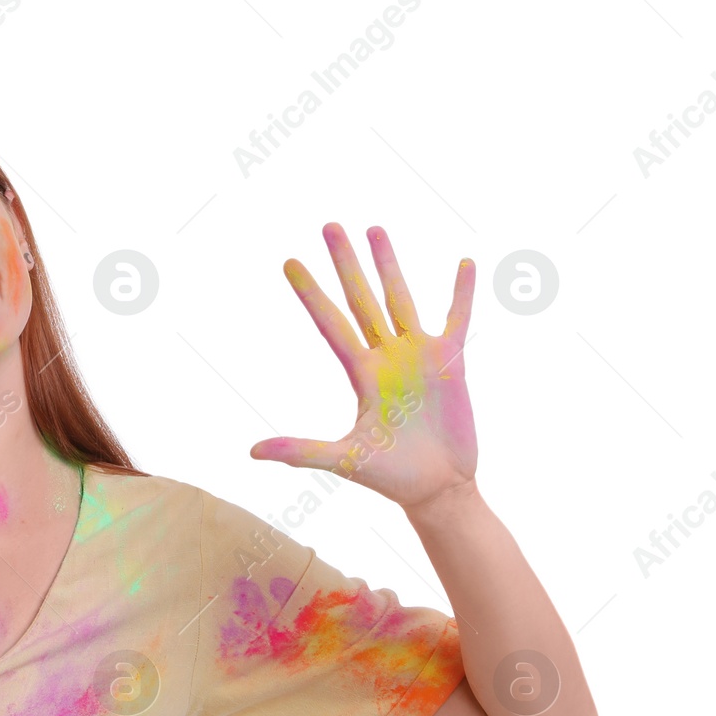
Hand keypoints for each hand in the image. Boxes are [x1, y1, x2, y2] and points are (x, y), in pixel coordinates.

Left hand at [249, 222, 477, 509]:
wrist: (437, 489)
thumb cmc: (391, 476)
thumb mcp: (343, 459)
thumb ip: (300, 450)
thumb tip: (251, 451)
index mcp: (360, 373)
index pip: (330, 322)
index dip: (310, 293)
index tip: (289, 262)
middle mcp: (385, 357)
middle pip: (360, 299)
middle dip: (345, 263)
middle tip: (329, 225)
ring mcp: (418, 356)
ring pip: (399, 299)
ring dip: (388, 265)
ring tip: (374, 229)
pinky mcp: (451, 363)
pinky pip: (457, 319)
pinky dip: (461, 294)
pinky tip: (463, 263)